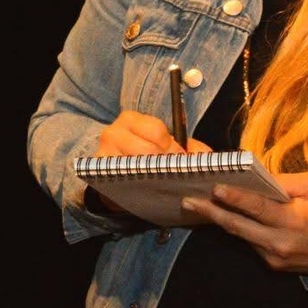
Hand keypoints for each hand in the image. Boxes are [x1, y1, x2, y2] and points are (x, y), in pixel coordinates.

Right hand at [90, 112, 209, 215]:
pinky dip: (139, 186)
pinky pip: (124, 180)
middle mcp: (113, 132)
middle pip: (148, 151)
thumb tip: (209, 158)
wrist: (116, 175)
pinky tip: (147, 188)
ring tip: (161, 182)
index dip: (173, 149)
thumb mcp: (166, 147)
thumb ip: (190, 148)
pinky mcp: (98, 173)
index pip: (158, 132)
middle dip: (165, 165)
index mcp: (131, 119)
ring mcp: (103, 153)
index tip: (180, 160)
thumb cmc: (145, 157)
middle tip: (173, 174)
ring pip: (137, 167)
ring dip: (153, 177)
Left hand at [180, 171, 307, 274]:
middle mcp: (280, 243)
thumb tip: (255, 176)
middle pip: (238, 226)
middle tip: (188, 200)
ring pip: (241, 235)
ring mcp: (274, 257)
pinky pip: (251, 243)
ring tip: (199, 204)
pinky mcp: (272, 265)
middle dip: (211, 212)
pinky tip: (225, 216)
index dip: (235, 198)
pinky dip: (239, 228)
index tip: (215, 189)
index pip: (258, 208)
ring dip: (220, 220)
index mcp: (293, 221)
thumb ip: (282, 182)